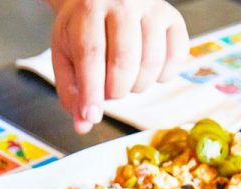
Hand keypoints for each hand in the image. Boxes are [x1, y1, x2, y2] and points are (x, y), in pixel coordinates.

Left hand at [48, 0, 188, 133]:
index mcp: (89, 11)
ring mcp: (152, 8)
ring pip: (151, 61)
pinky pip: (176, 57)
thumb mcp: (64, 57)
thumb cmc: (80, 30)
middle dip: (115, 91)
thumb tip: (84, 124)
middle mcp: (124, 4)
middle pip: (124, 61)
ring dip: (137, 86)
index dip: (92, 91)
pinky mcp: (173, 18)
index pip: (92, 56)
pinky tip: (146, 72)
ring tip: (123, 80)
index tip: (91, 116)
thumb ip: (70, 92)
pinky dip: (162, 76)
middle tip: (107, 92)